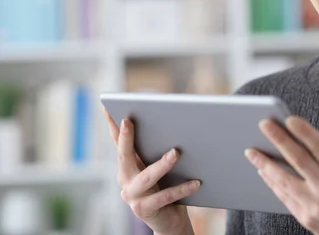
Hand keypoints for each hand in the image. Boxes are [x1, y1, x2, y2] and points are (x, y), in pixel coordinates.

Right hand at [103, 108, 199, 234]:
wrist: (169, 222)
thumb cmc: (166, 189)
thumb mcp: (158, 169)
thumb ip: (157, 151)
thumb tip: (173, 126)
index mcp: (127, 167)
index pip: (118, 143)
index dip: (113, 126)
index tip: (109, 108)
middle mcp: (125, 180)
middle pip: (124, 156)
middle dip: (126, 138)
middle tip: (129, 121)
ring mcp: (132, 196)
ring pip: (147, 176)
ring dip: (162, 164)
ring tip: (176, 153)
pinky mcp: (144, 210)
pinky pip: (165, 196)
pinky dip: (182, 188)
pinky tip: (196, 182)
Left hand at [245, 117, 318, 234]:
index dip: (304, 132)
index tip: (290, 119)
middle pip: (298, 161)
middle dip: (279, 140)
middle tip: (263, 124)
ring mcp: (314, 206)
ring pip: (285, 180)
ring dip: (265, 163)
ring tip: (251, 150)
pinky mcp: (306, 218)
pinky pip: (284, 197)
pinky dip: (272, 182)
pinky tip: (263, 170)